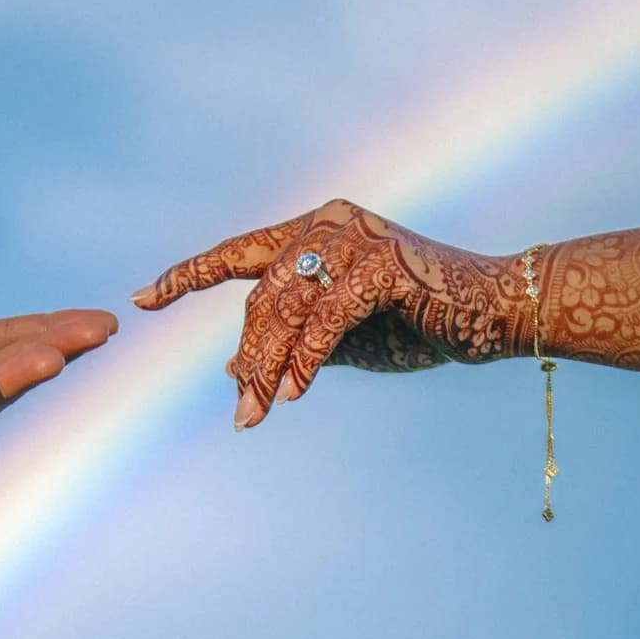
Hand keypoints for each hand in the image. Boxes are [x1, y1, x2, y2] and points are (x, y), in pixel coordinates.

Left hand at [132, 199, 521, 428]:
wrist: (497, 312)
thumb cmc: (420, 324)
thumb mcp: (343, 343)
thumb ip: (291, 347)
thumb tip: (234, 373)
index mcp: (313, 233)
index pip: (237, 254)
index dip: (187, 277)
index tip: (142, 301)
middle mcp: (326, 224)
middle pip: (260, 296)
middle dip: (248, 359)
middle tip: (242, 414)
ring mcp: (353, 238)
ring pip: (284, 308)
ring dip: (269, 368)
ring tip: (259, 414)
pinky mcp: (379, 265)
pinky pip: (324, 320)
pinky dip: (306, 359)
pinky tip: (296, 394)